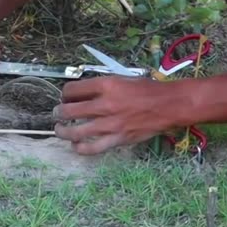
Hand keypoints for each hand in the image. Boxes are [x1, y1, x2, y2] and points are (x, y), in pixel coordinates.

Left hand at [54, 77, 186, 154]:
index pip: (73, 89)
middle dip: (58, 112)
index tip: (65, 96)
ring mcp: (110, 124)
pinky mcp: (117, 139)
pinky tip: (76, 146)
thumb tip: (84, 91)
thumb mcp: (123, 78)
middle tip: (57, 114)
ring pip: (75, 131)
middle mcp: (105, 104)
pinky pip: (92, 148)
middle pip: (69, 110)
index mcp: (106, 85)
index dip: (65, 93)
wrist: (168, 105)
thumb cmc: (148, 89)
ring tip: (60, 130)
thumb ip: (103, 85)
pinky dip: (80, 148)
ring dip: (63, 131)